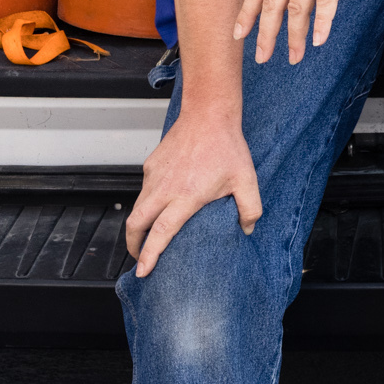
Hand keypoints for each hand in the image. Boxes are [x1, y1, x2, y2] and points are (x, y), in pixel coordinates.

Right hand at [127, 105, 260, 276]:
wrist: (208, 113)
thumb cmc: (227, 146)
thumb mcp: (246, 180)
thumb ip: (250, 209)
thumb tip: (247, 229)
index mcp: (187, 195)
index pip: (161, 231)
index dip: (149, 254)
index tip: (142, 270)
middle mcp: (165, 187)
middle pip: (136, 223)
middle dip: (133, 245)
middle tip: (139, 258)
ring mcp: (155, 175)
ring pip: (138, 207)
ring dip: (139, 225)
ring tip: (148, 236)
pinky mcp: (150, 164)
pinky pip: (144, 189)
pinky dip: (147, 203)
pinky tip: (160, 206)